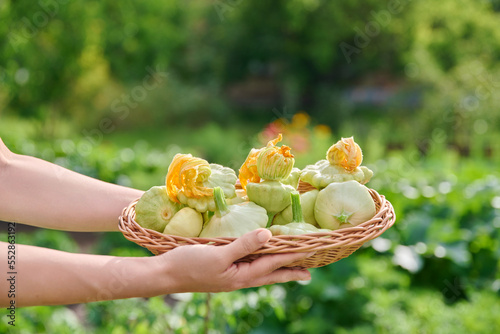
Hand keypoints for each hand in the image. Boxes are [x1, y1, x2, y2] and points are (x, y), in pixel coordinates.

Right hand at [153, 228, 311, 292]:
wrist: (164, 275)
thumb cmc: (189, 265)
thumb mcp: (218, 254)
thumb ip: (243, 245)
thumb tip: (269, 235)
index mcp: (242, 275)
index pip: (275, 263)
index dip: (294, 255)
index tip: (313, 250)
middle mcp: (240, 278)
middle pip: (271, 273)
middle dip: (290, 271)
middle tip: (309, 273)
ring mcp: (231, 276)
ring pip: (261, 271)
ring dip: (278, 269)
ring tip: (291, 269)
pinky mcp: (223, 270)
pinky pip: (249, 267)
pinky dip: (261, 263)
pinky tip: (258, 261)